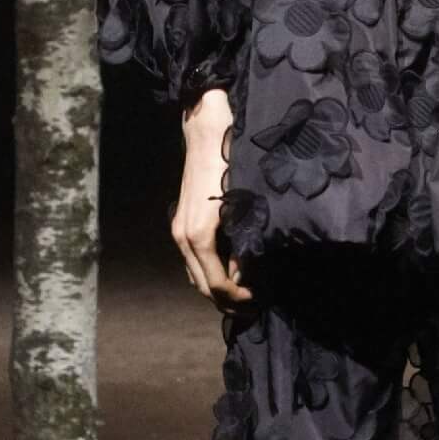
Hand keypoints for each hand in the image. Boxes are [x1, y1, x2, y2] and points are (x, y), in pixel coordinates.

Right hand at [172, 87, 251, 308]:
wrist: (206, 133)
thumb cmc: (230, 164)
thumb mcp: (243, 207)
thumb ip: (243, 244)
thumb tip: (245, 276)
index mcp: (198, 237)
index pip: (216, 285)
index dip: (238, 298)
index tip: (259, 300)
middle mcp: (183, 237)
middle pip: (201, 286)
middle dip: (226, 301)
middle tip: (253, 306)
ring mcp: (179, 229)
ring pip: (194, 274)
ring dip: (216, 289)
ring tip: (243, 294)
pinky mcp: (182, 222)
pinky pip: (192, 259)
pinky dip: (208, 272)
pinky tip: (228, 271)